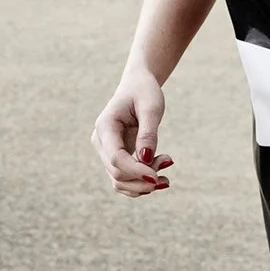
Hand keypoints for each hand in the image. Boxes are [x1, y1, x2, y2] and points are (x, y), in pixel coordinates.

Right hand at [90, 71, 174, 195]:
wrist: (137, 86)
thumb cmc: (144, 92)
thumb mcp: (151, 107)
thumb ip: (148, 133)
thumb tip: (146, 159)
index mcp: (106, 126)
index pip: (116, 157)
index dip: (136, 170)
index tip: (158, 176)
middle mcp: (101, 141)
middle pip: (117, 173)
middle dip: (144, 177)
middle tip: (169, 162)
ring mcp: (106, 151)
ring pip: (119, 181)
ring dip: (142, 184)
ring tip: (166, 177)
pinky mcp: (115, 157)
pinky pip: (124, 179)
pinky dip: (140, 183)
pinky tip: (159, 177)